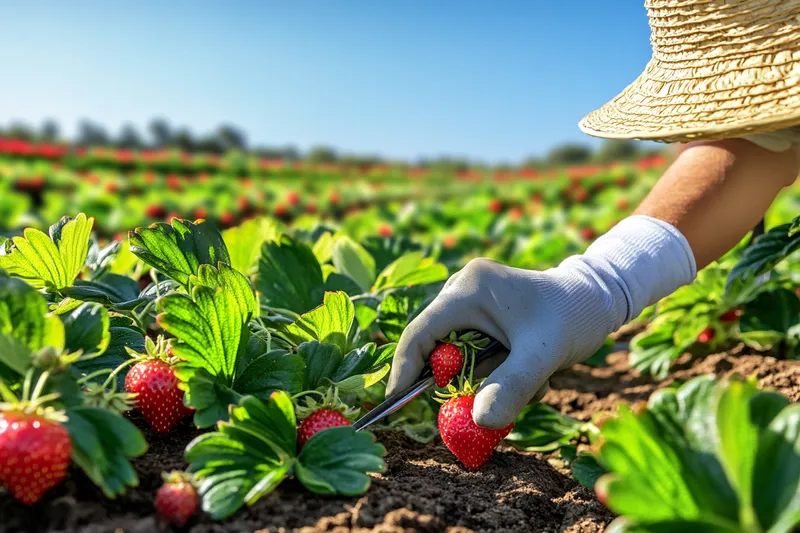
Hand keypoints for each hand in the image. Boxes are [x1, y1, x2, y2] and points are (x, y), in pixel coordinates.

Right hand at [386, 216, 696, 428]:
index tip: (396, 404)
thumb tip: (479, 423)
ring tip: (529, 378)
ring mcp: (472, 301)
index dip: (404, 369)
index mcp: (468, 290)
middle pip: (438, 347)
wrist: (598, 299)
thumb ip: (511, 386)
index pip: (420, 333)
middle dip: (462, 379)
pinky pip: (474, 352)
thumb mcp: (542, 355)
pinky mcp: (484, 314)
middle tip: (483, 403)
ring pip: (459, 354)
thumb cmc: (571, 317)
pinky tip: (529, 369)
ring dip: (487, 376)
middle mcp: (463, 290)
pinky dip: (496, 370)